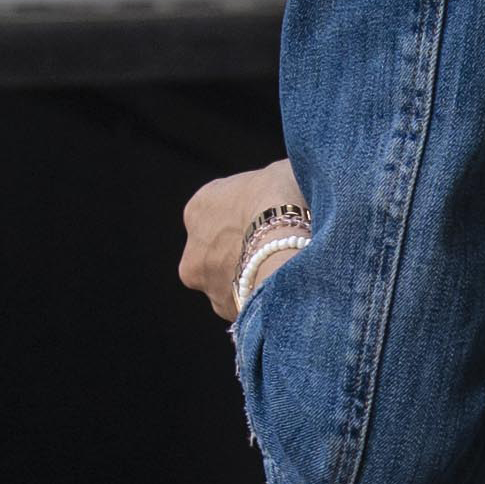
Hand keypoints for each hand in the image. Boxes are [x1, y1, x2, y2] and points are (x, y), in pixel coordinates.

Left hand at [179, 162, 313, 323]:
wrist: (291, 247)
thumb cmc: (287, 200)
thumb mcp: (283, 171)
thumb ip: (275, 181)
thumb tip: (289, 183)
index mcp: (199, 207)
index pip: (220, 210)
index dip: (251, 213)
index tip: (274, 218)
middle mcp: (194, 249)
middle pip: (220, 250)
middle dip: (245, 251)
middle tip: (281, 248)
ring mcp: (209, 285)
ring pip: (231, 282)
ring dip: (254, 278)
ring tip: (289, 272)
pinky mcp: (229, 312)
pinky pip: (248, 305)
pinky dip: (264, 301)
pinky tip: (288, 292)